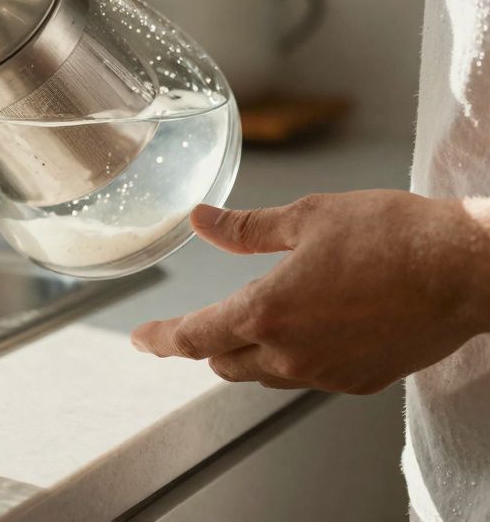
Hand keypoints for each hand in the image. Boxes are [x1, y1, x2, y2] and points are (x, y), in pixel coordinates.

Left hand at [131, 191, 489, 393]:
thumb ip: (247, 229)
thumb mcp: (309, 217)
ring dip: (250, 351)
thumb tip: (203, 221)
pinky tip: (312, 327)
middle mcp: (291, 354)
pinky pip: (308, 376)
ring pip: (265, 374)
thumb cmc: (395, 237)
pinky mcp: (360, 381)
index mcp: (267, 313)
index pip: (194, 338)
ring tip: (261, 317)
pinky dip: (294, 356)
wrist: (469, 271)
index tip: (141, 340)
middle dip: (207, 343)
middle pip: (225, 362)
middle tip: (200, 323)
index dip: (161, 340)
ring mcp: (327, 374)